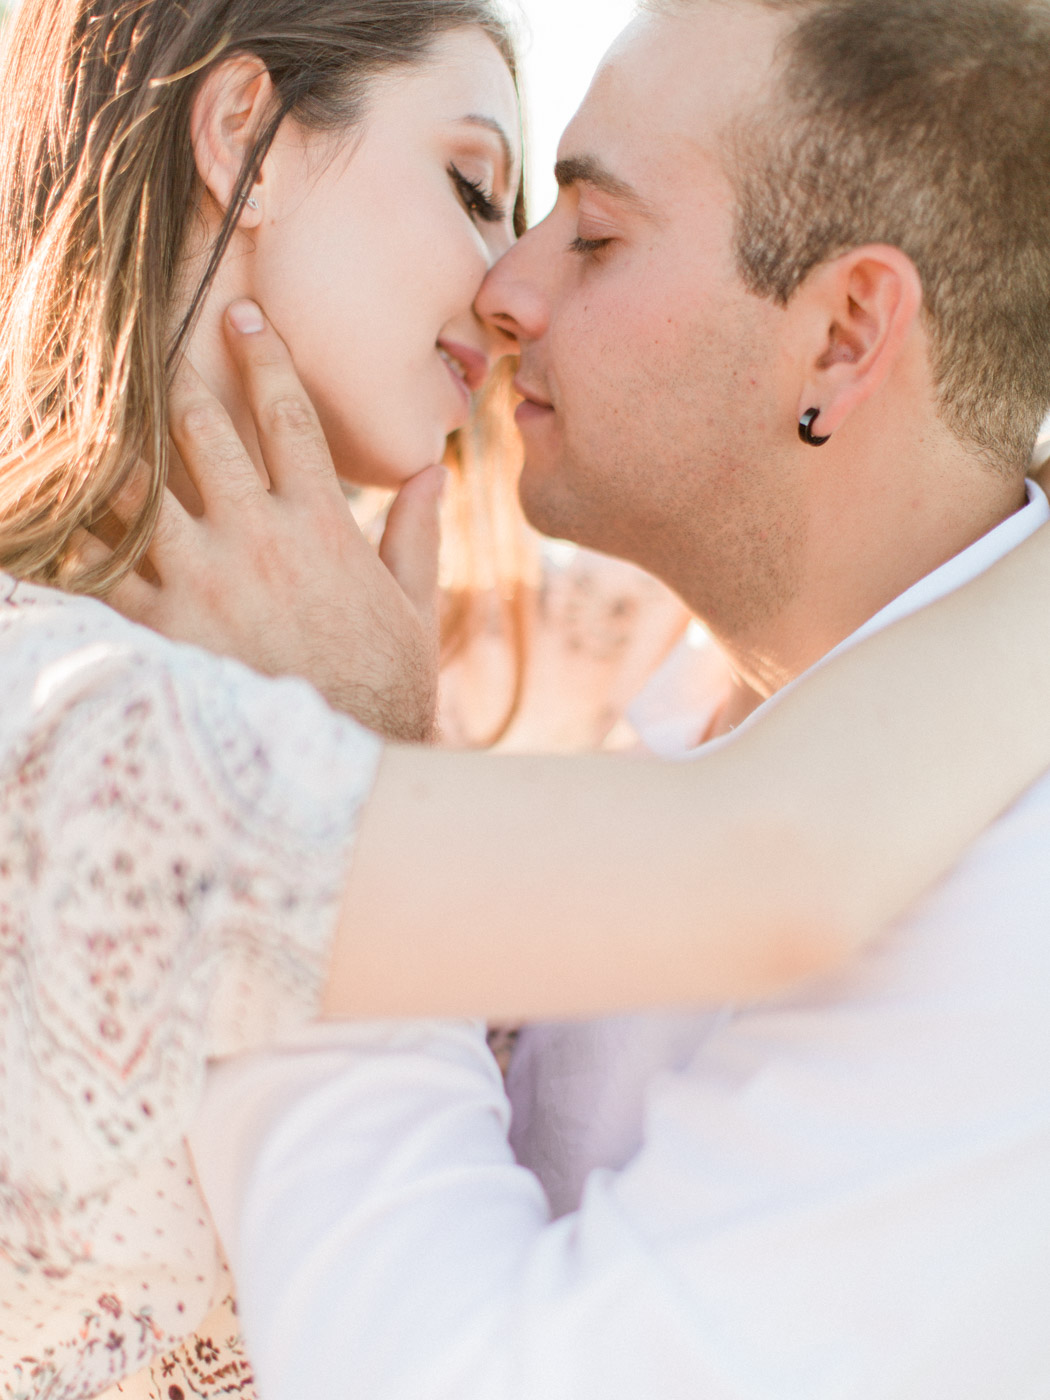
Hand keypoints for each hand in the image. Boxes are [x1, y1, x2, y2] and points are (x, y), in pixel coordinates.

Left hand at [86, 301, 443, 742]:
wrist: (335, 767)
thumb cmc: (382, 688)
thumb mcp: (414, 607)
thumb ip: (417, 532)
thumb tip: (431, 469)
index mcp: (321, 524)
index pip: (289, 415)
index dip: (264, 354)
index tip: (241, 313)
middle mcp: (255, 537)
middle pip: (200, 428)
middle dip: (172, 374)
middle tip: (147, 340)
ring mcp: (200, 580)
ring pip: (135, 485)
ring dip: (109, 442)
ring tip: (86, 411)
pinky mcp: (158, 628)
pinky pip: (101, 566)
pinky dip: (76, 535)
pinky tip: (56, 509)